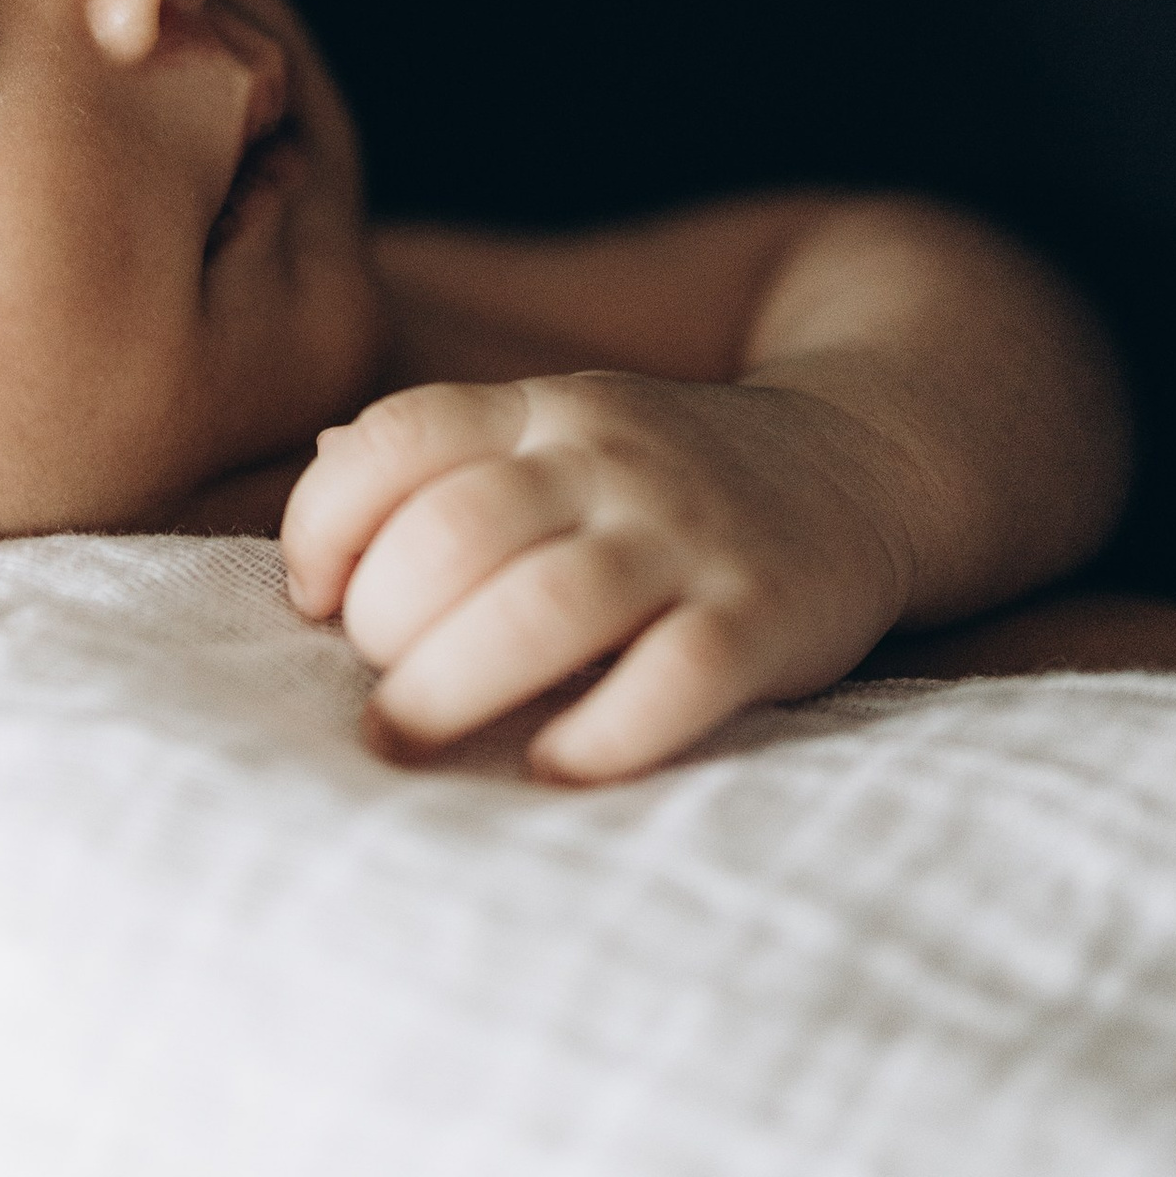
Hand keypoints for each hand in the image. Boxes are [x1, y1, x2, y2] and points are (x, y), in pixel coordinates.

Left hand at [281, 371, 917, 781]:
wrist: (864, 462)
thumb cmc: (661, 484)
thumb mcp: (553, 434)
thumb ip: (441, 462)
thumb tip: (311, 502)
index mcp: (540, 409)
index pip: (395, 440)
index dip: (323, 525)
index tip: (315, 601)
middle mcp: (607, 460)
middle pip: (453, 534)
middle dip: (381, 626)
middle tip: (383, 687)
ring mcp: (689, 536)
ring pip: (545, 606)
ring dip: (453, 685)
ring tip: (412, 738)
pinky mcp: (764, 617)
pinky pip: (675, 678)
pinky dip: (599, 736)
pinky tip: (551, 767)